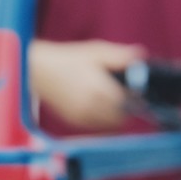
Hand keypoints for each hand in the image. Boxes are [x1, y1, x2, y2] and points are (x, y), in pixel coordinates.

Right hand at [28, 39, 144, 130]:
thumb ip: (120, 56)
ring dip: (116, 116)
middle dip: (127, 108)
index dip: (135, 98)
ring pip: (110, 126)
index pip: (128, 103)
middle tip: (126, 96)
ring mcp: (81, 116)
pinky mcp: (74, 121)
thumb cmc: (69, 59)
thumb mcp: (96, 51)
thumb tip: (141, 57)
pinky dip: (102, 120)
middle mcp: (90, 106)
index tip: (135, 90)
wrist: (40, 71)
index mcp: (98, 89)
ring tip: (113, 101)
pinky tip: (99, 106)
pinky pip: (97, 128)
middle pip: (121, 118)